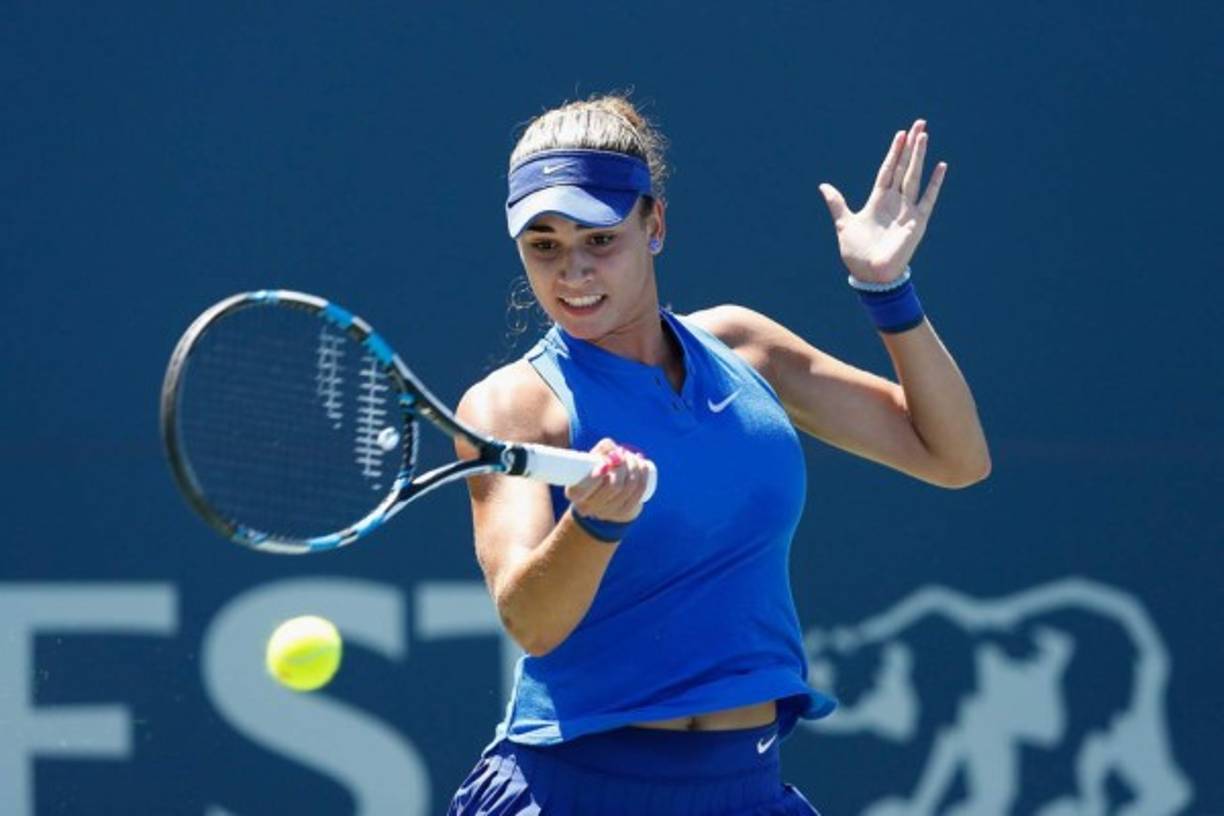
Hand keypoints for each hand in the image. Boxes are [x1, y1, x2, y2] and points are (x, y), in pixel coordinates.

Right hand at [564, 438, 649, 523]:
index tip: (606, 462)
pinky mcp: (622, 512)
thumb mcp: (592, 458)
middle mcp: (588, 507)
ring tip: (633, 456)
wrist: (603, 493)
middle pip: (614, 485)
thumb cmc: (594, 468)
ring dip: (635, 468)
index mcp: (574, 493)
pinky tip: (643, 465)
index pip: (584, 488)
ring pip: (628, 487)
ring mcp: (606, 512)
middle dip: (623, 465)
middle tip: (624, 453)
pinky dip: (643, 476)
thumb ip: (602, 449)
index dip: (598, 475)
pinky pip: (638, 493)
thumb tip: (615, 450)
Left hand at [819, 119, 946, 284]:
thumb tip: (823, 185)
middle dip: (911, 146)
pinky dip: (935, 183)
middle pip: (904, 167)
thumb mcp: (844, 223)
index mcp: (877, 200)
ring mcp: (907, 210)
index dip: (894, 152)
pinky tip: (941, 166)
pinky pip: (928, 198)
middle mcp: (894, 201)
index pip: (887, 170)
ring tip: (924, 135)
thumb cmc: (857, 252)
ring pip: (915, 176)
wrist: (870, 275)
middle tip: (919, 123)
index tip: (900, 133)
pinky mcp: (917, 222)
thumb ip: (836, 203)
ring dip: (920, 156)